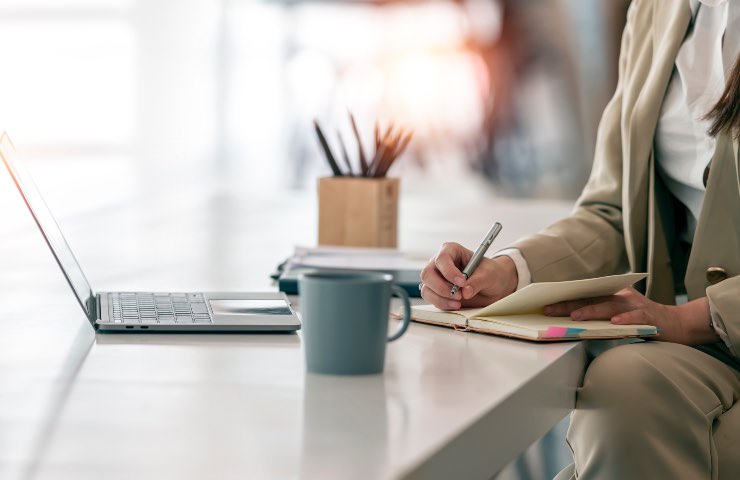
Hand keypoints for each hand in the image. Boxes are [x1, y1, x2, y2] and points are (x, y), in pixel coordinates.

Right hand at [420, 242, 517, 309]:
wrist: (493, 286)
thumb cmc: (490, 273)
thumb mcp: (488, 274)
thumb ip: (477, 281)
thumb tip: (465, 292)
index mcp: (451, 251)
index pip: (442, 258)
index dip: (449, 271)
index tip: (462, 282)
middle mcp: (440, 264)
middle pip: (427, 274)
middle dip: (441, 287)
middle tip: (458, 295)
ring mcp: (436, 278)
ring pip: (427, 288)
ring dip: (441, 298)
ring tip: (459, 303)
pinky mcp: (437, 292)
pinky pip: (432, 299)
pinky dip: (442, 304)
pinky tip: (456, 305)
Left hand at [543, 287, 718, 344]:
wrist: (677, 324)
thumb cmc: (642, 321)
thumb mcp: (617, 316)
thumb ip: (598, 317)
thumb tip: (570, 321)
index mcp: (611, 296)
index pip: (584, 296)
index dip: (564, 300)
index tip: (544, 305)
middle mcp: (621, 297)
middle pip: (591, 299)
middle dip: (569, 305)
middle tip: (550, 310)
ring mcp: (636, 306)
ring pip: (610, 306)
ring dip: (592, 311)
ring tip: (576, 317)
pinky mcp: (650, 317)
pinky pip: (636, 317)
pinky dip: (625, 320)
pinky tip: (615, 323)